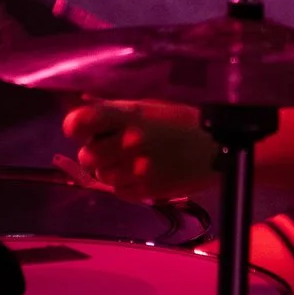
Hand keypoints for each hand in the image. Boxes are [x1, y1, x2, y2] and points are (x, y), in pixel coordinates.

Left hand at [60, 99, 212, 202]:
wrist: (218, 150)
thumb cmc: (183, 123)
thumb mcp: (150, 107)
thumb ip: (115, 108)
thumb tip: (83, 103)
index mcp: (130, 116)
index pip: (82, 121)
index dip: (75, 127)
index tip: (82, 130)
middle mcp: (130, 142)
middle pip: (87, 154)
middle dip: (95, 152)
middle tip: (112, 148)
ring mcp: (138, 169)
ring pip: (101, 175)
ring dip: (109, 170)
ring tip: (131, 162)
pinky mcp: (147, 190)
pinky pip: (118, 191)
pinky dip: (124, 185)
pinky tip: (141, 174)